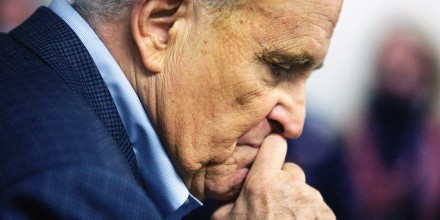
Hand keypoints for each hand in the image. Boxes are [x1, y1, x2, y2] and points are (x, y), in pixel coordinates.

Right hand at [212, 134, 334, 219]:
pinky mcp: (327, 215)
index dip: (272, 149)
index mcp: (263, 182)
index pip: (276, 143)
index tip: (268, 158)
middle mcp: (291, 186)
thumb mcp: (224, 219)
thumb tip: (232, 190)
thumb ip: (229, 198)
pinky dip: (309, 214)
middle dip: (283, 182)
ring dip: (296, 201)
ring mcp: (312, 200)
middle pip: (291, 170)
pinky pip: (317, 207)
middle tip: (273, 203)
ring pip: (304, 191)